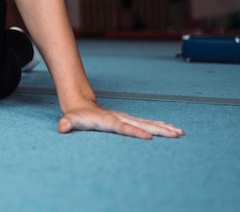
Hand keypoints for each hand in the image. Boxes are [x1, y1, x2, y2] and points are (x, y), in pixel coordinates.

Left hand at [58, 104, 183, 139]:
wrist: (80, 103)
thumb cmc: (76, 115)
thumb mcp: (70, 119)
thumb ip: (66, 123)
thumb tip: (62, 127)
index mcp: (108, 121)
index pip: (123, 127)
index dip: (134, 132)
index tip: (148, 137)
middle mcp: (120, 118)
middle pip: (141, 124)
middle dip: (158, 129)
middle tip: (175, 134)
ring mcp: (125, 118)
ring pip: (147, 123)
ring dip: (163, 128)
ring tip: (179, 132)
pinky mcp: (128, 120)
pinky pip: (146, 123)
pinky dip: (159, 126)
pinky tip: (171, 129)